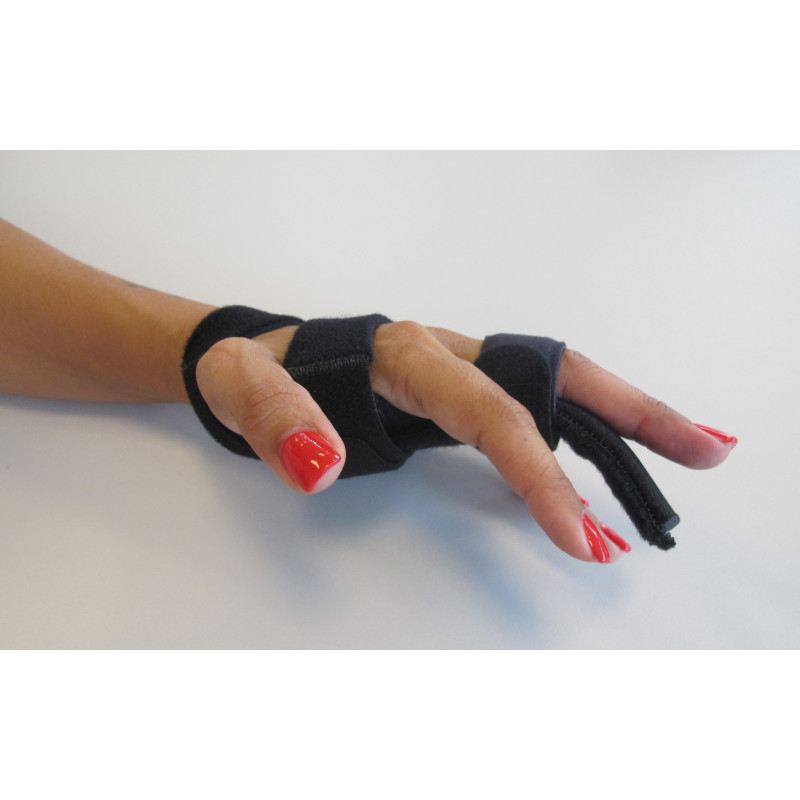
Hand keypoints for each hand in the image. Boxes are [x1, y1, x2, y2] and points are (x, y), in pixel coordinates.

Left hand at [195, 321, 736, 562]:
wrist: (254, 354)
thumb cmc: (254, 371)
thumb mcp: (242, 390)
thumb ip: (277, 422)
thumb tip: (323, 467)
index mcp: (402, 351)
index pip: (488, 411)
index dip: (537, 472)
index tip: (578, 538)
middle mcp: (444, 351)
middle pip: (552, 375)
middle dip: (631, 413)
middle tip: (704, 452)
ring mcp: (457, 369)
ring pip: (555, 384)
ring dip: (628, 417)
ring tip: (696, 452)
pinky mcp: (457, 392)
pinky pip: (532, 405)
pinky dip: (583, 430)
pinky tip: (612, 461)